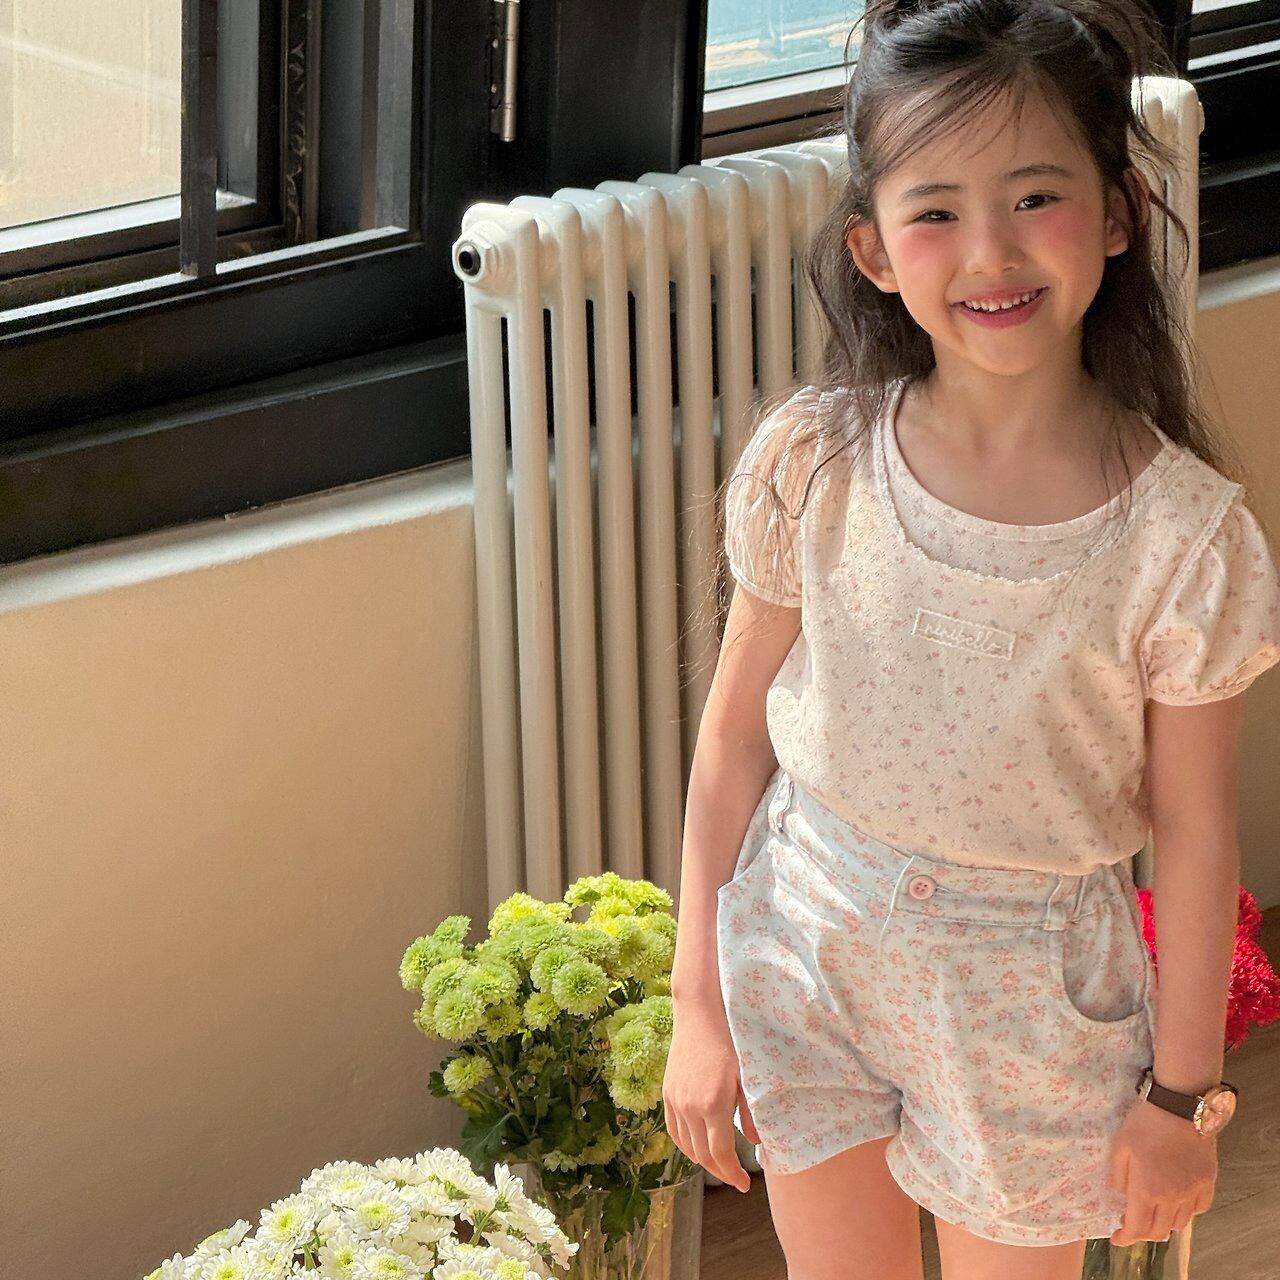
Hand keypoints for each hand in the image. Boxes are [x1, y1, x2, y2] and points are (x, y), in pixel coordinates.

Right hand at [662, 996, 759, 1192]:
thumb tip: (756, 1144)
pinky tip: (698, 1146)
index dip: (733, 1174)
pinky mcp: (668, 1092)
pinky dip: (686, 1145)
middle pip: (702, 1156)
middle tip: (736, 1178)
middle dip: (720, 1172)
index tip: (745, 1185)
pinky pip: (674, 1130)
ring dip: (703, 1161)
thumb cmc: (731, 1040)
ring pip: (685, 1146)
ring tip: (721, 1165)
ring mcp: (675, 1100)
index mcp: (712, 1104)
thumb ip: (752, 1113)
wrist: (700, 1012)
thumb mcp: (748, 1076)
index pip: (720, 1154)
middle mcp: (689, 1106)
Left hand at [1108, 1098, 1216, 1244]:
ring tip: (1153, 1212)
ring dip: (1164, 1223)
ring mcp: (1193, 1191)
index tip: (1117, 1239)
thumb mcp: (1119, 1145)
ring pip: (1180, 1223)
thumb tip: (1120, 1195)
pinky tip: (1177, 1202)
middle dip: (1143, 1232)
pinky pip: (1198, 1209)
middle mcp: (1172, 1198)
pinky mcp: (1208, 1182)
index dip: (1126, 1237)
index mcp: (1147, 1190)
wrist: (1179, 1106)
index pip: (1137, 1227)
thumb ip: (1118, 1175)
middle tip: (1131, 1222)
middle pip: (1159, 1230)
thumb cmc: (1145, 1122)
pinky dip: (1186, 1212)